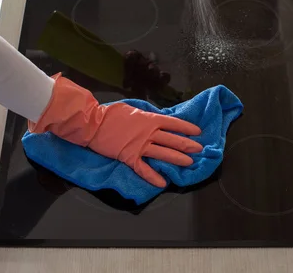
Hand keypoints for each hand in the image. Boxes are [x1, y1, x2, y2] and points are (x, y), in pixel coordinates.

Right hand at [29, 74, 201, 186]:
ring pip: (163, 154)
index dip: (187, 128)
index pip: (174, 123)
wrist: (93, 123)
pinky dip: (153, 177)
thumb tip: (157, 119)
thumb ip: (147, 116)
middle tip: (199, 150)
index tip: (198, 133)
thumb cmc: (111, 113)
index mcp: (150, 119)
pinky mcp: (129, 157)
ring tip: (189, 163)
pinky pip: (144, 169)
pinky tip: (163, 183)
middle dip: (188, 145)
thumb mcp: (133, 109)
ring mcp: (140, 146)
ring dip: (177, 159)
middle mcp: (149, 133)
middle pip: (172, 140)